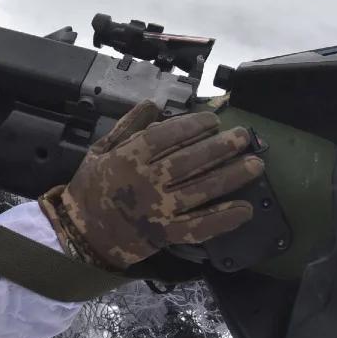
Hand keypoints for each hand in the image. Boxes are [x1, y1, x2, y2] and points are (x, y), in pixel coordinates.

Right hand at [39, 100, 264, 271]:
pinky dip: (223, 219)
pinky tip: (244, 210)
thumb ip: (127, 126)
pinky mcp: (166, 234)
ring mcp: (158, 210)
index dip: (193, 125)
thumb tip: (153, 103)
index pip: (167, 136)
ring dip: (231, 177)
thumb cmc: (91, 187)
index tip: (212, 120)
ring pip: (201, 190)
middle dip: (221, 147)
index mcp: (128, 158)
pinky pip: (199, 226)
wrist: (82, 232)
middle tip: (243, 137)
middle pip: (190, 160)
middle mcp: (146, 182)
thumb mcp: (100, 150)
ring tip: (254, 165)